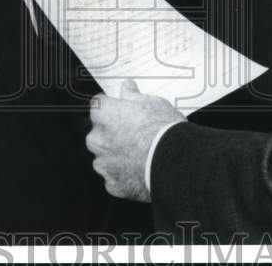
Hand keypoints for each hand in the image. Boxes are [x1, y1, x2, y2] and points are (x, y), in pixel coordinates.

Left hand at [86, 79, 184, 201]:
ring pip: (103, 157)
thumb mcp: (153, 103)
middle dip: (111, 133)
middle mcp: (97, 138)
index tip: (121, 109)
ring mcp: (103, 163)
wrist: (174, 162)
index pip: (98, 105)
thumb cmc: (164, 130)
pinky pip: (113, 178)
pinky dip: (123, 176)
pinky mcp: (112, 184)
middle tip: (133, 134)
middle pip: (98, 132)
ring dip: (115, 156)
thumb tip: (126, 87)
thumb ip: (133, 96)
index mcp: (104, 114)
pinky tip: (138, 171)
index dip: (112, 107)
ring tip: (138, 155)